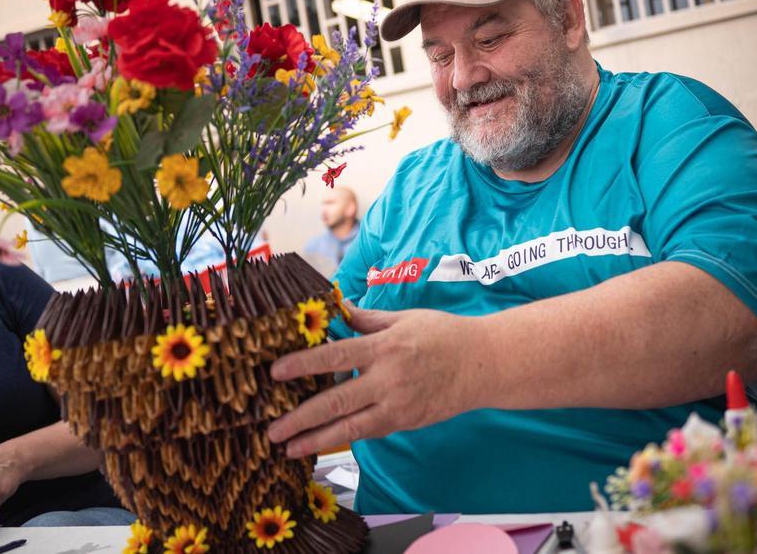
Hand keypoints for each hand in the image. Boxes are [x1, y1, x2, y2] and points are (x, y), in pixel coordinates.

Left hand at [267, 305, 484, 457]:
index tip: (274, 373)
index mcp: (384, 347)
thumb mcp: (404, 318)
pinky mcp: (405, 421)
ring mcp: (397, 405)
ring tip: (287, 448)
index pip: (335, 356)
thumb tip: (335, 308)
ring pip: (349, 427)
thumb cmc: (444, 335)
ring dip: (315, 439)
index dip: (302, 365)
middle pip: (336, 401)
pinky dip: (343, 437)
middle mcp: (388, 379)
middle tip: (271, 429)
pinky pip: (368, 431)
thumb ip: (367, 319)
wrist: (484, 364)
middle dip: (300, 417)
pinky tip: (319, 443)